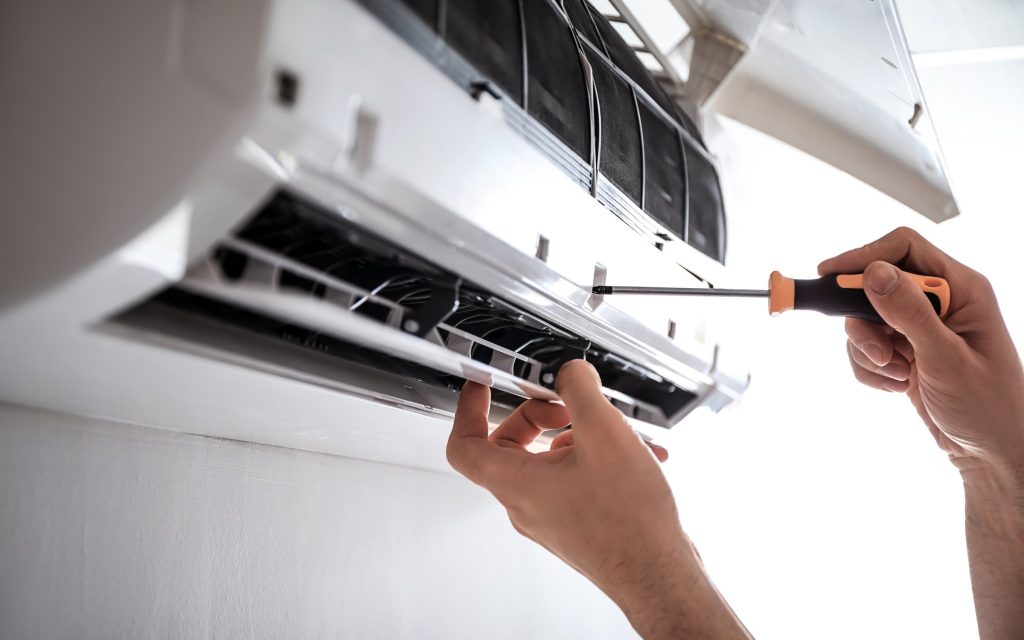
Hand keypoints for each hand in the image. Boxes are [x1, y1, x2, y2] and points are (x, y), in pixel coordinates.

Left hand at [447, 360, 749, 638]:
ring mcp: (550, 517)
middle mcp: (526, 504)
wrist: (659, 574)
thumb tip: (570, 373)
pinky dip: (596, 459)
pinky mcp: (575, 524)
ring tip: (615, 432)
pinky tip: (635, 455)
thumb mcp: (604, 433)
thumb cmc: (629, 521)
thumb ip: (579, 389)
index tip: (481, 386)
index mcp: (516, 483)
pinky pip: (572, 480)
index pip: (464, 445)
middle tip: (566, 404)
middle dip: (538, 416)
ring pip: (548, 462)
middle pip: (510, 447)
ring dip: (577, 436)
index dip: (468, 409)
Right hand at [819, 227, 1023, 478]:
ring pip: (865, 320)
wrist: (993, 455)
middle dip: (865, 322)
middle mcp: (941, 302)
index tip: (829, 276)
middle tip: (874, 351)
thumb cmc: (988, 408)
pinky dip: (871, 369)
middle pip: (875, 286)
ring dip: (868, 351)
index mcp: (962, 290)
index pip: (904, 249)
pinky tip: (898, 387)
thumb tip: (872, 272)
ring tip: (897, 376)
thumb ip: (908, 313)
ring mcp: (921, 328)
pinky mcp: (906, 352)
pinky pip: (866, 348)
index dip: (864, 257)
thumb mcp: (946, 359)